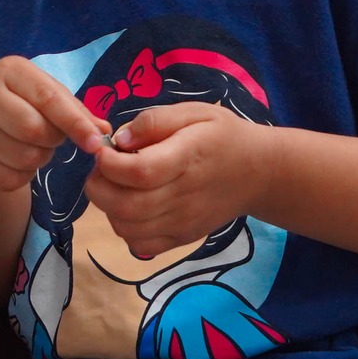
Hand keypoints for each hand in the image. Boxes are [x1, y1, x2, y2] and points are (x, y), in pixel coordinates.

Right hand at [0, 56, 110, 190]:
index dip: (75, 123)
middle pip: (35, 130)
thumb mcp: (47, 92)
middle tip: (52, 135)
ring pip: (24, 157)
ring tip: (34, 145)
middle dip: (54, 140)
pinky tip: (18, 159)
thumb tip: (103, 132)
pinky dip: (24, 175)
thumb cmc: (21, 100)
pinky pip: (10, 179)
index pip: (48, 99)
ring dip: (41, 158)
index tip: (96, 142)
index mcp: (8, 71)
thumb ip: (76, 111)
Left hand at [86, 105, 268, 258]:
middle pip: (126, 206)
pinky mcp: (182, 238)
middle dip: (99, 185)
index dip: (109, 163)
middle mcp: (184, 196)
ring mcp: (183, 222)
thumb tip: (119, 140)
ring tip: (116, 185)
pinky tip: (131, 208)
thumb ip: (154, 121)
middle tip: (102, 167)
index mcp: (186, 159)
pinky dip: (125, 229)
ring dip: (108, 207)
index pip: (139, 172)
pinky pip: (140, 246)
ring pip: (127, 228)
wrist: (258, 173)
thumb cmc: (222, 136)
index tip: (103, 149)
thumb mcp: (194, 112)